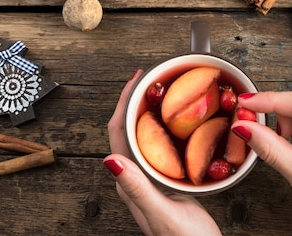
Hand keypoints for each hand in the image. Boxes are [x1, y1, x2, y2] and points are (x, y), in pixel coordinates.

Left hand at [105, 69, 221, 235]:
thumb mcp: (163, 213)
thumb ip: (138, 188)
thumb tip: (110, 159)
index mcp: (130, 182)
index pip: (118, 133)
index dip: (124, 102)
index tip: (137, 79)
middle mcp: (136, 178)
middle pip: (128, 130)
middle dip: (136, 101)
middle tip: (152, 78)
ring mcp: (150, 180)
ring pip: (144, 136)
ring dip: (150, 111)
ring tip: (164, 93)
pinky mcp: (166, 182)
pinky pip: (160, 147)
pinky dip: (167, 128)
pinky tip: (182, 124)